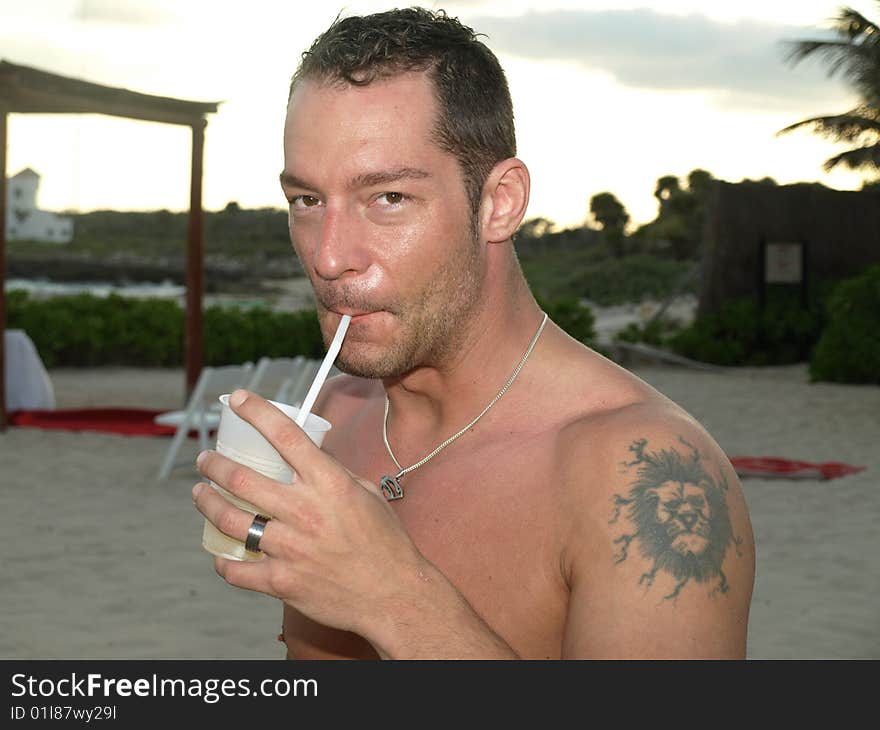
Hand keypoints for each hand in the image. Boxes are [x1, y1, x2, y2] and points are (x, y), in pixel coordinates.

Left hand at [191, 389, 424, 639]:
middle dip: (214, 464)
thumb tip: (306, 455)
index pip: (285, 435)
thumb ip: (333, 473)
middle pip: (241, 479)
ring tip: (201, 494)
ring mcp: (290, 549)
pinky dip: (223, 561)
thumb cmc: (384, 541)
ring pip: (230, 520)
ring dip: (207, 504)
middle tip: (205, 460)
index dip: (256, 411)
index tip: (237, 399)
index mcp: (329, 483)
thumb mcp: (365, 494)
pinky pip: (236, 569)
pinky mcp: (282, 582)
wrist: (393, 594)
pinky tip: (221, 553)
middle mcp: (305, 512)